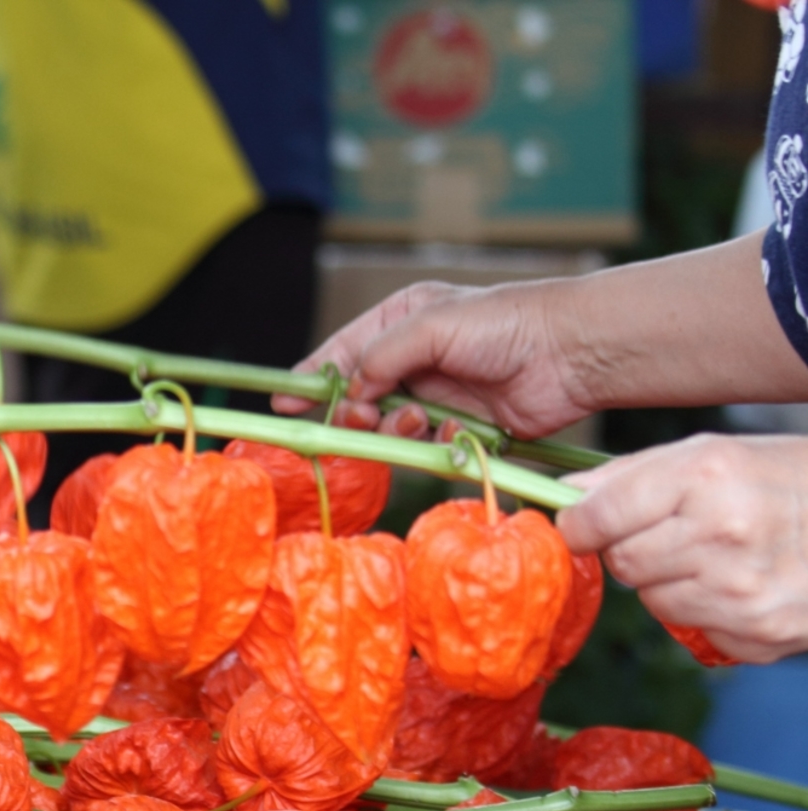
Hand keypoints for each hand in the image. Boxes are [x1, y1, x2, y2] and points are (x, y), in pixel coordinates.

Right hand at [271, 280, 596, 439]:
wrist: (570, 354)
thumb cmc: (505, 324)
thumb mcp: (432, 326)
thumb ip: (381, 355)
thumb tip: (353, 390)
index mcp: (401, 322)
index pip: (342, 352)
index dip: (311, 379)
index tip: (284, 403)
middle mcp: (414, 359)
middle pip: (359, 396)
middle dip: (354, 411)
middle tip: (359, 420)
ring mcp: (436, 394)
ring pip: (388, 425)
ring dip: (395, 428)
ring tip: (416, 419)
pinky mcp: (459, 425)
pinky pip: (425, 444)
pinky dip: (432, 441)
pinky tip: (452, 429)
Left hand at [560, 434, 807, 664]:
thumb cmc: (791, 481)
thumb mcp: (715, 453)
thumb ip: (632, 475)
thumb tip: (564, 498)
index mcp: (706, 477)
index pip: (599, 516)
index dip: (580, 525)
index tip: (580, 526)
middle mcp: (723, 533)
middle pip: (623, 563)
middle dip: (637, 550)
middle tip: (679, 534)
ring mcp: (742, 589)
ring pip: (654, 601)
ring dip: (674, 583)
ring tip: (723, 557)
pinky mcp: (760, 633)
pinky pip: (695, 631)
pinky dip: (711, 613)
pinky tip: (750, 584)